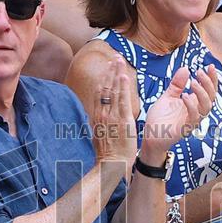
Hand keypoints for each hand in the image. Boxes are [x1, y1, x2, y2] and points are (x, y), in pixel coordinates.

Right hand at [90, 57, 136, 172]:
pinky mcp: (123, 121)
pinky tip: (124, 76)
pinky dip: (123, 87)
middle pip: (106, 87)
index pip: (100, 91)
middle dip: (110, 71)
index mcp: (97, 115)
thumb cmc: (108, 153)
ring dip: (117, 73)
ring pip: (113, 90)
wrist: (111, 165)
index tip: (108, 67)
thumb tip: (103, 114)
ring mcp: (112, 116)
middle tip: (115, 57)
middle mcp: (103, 113)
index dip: (104, 77)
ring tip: (120, 61)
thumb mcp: (100, 134)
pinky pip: (122, 100)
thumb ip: (101, 121)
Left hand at [141, 65, 217, 162]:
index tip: (210, 66)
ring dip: (202, 93)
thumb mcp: (168, 96)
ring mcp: (192, 121)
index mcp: (194, 103)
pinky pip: (194, 117)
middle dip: (208, 83)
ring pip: (206, 107)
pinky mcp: (186, 129)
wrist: (150, 134)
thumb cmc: (160, 117)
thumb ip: (177, 84)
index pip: (208, 90)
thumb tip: (185, 68)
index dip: (212, 78)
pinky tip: (185, 96)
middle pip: (211, 97)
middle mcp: (196, 111)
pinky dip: (191, 106)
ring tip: (193, 82)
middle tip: (200, 72)